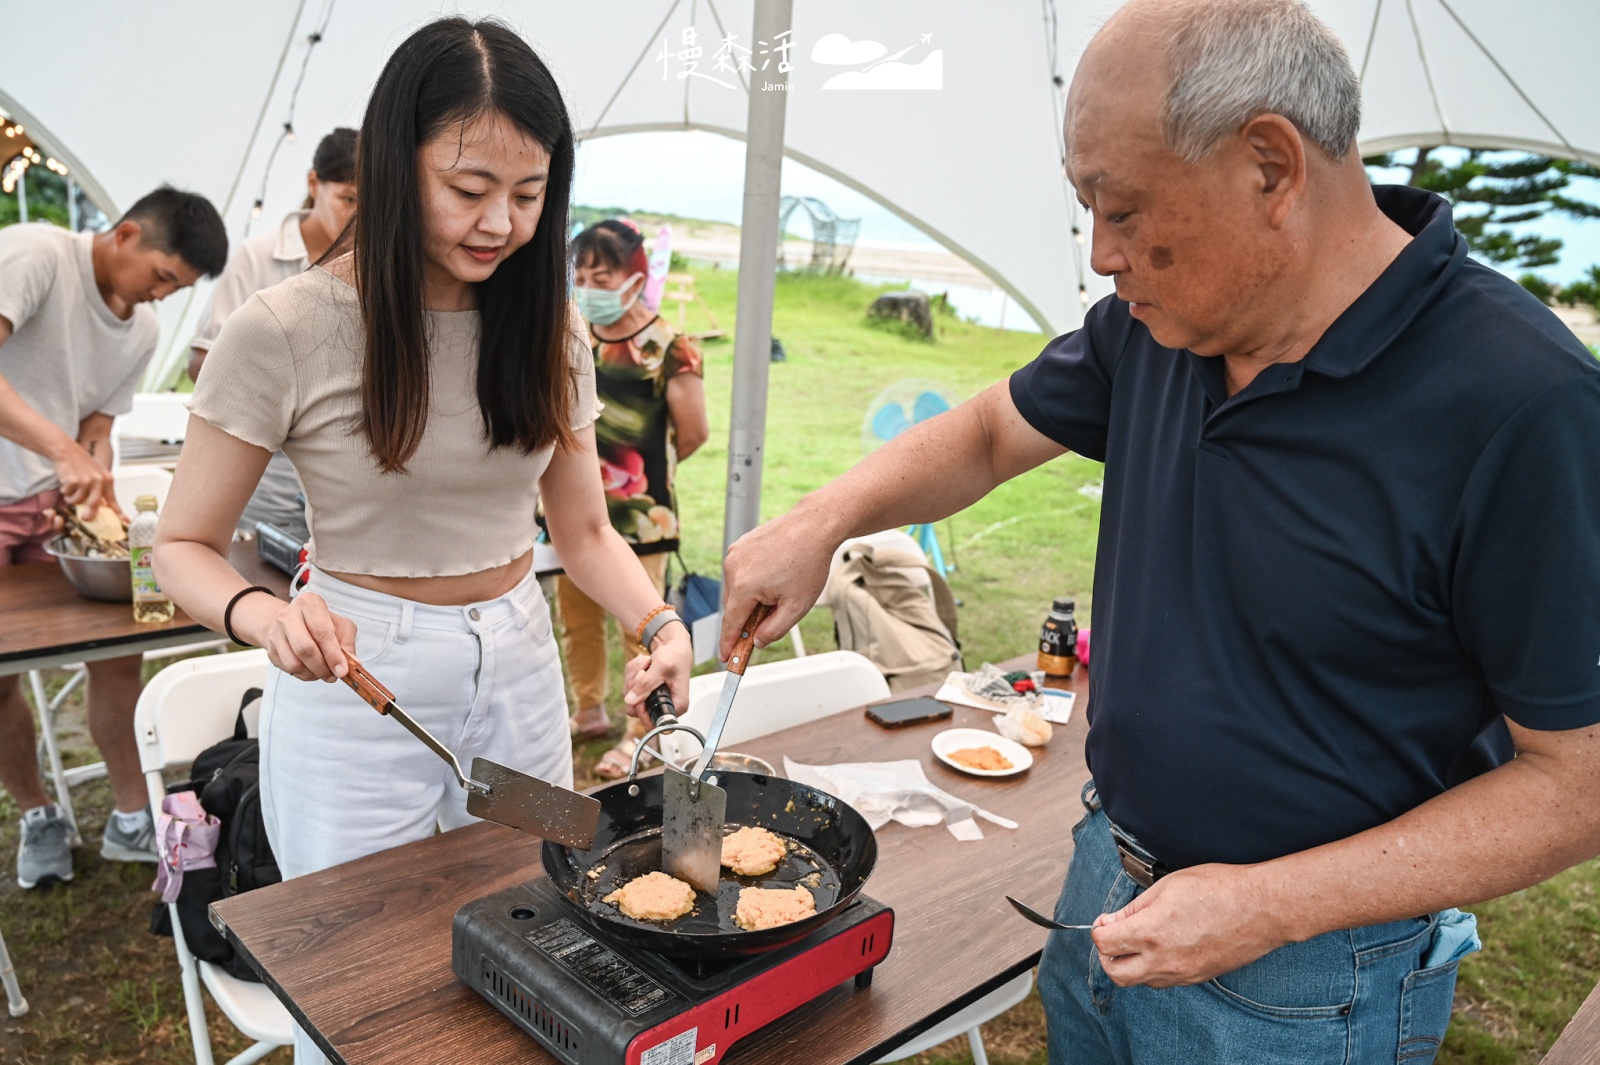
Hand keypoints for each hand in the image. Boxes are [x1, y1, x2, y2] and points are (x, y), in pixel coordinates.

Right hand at [53, 441, 115, 518]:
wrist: (67, 451)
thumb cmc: (82, 464)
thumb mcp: (98, 474)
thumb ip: (102, 488)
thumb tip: (105, 505)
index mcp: (107, 479)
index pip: (112, 498)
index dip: (117, 510)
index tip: (124, 520)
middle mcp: (99, 481)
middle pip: (95, 504)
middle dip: (90, 514)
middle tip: (85, 519)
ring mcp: (86, 481)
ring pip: (78, 500)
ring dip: (71, 498)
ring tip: (71, 489)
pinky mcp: (74, 481)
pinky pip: (68, 494)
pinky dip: (65, 492)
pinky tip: (66, 482)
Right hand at [249, 591, 356, 682]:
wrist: (292, 623)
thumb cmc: (321, 623)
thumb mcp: (341, 626)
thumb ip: (347, 643)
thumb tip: (352, 662)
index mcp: (309, 604)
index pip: (322, 632)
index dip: (333, 655)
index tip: (342, 671)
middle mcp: (288, 615)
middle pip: (305, 649)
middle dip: (322, 668)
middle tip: (333, 676)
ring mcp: (276, 633)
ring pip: (294, 663)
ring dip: (312, 673)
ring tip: (323, 672)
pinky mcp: (271, 649)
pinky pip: (288, 669)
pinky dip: (303, 675)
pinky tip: (311, 669)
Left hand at [622, 622, 691, 725]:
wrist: (673, 645)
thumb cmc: (675, 656)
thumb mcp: (661, 668)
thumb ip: (646, 684)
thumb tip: (630, 701)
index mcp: (675, 705)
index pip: (653, 724)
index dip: (642, 712)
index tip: (639, 694)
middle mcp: (663, 706)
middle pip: (635, 710)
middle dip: (634, 687)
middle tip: (643, 671)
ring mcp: (651, 699)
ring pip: (629, 697)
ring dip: (633, 675)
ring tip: (646, 662)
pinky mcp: (643, 692)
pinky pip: (628, 687)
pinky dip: (632, 672)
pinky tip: (643, 663)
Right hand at [719, 510, 835, 658]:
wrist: (814, 526)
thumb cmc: (809, 562)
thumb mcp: (796, 607)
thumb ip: (774, 630)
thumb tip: (757, 641)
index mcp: (744, 586)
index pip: (730, 624)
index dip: (728, 643)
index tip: (725, 657)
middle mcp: (733, 568)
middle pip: (734, 607)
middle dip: (748, 618)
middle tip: (770, 619)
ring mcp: (735, 554)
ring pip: (737, 589)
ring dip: (751, 597)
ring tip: (780, 588)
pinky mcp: (740, 545)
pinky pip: (740, 572)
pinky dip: (752, 580)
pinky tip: (774, 575)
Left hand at [1090, 863, 1288, 987]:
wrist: (1260, 909)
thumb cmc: (1219, 889)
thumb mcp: (1168, 886)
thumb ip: (1134, 908)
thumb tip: (1111, 921)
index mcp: (1150, 932)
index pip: (1104, 943)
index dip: (1099, 929)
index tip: (1106, 920)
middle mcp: (1163, 960)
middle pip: (1116, 974)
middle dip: (1108, 956)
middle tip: (1114, 936)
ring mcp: (1181, 973)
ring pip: (1140, 981)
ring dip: (1131, 964)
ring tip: (1140, 940)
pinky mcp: (1196, 978)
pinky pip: (1164, 981)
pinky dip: (1153, 969)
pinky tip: (1162, 947)